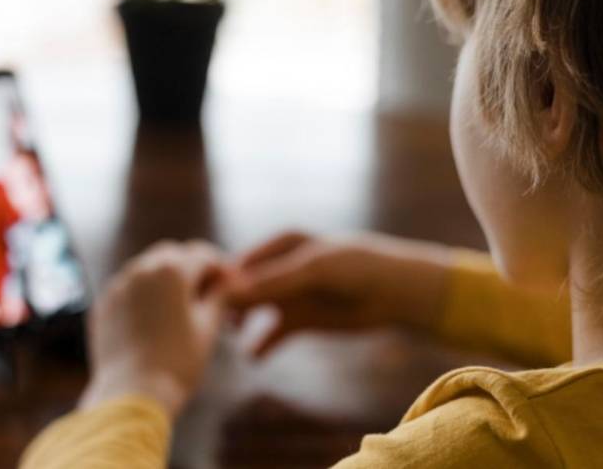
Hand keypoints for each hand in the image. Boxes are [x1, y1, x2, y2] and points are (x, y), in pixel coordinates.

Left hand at [80, 241, 229, 418]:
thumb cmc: (178, 361)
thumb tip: (228, 283)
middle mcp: (142, 268)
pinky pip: (127, 287)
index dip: (219, 267)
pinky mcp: (103, 304)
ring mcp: (118, 285)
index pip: (202, 254)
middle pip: (172, 254)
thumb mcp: (209, 326)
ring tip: (178, 305)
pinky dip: (142, 294)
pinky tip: (152, 318)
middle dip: (190, 267)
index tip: (228, 282)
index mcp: (173, 270)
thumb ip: (220, 296)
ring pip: (146, 268)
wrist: (132, 393)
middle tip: (204, 291)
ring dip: (164, 278)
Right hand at [230, 232, 452, 357]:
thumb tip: (234, 293)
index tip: (207, 300)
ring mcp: (289, 296)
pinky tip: (253, 357)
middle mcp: (280, 269)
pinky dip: (262, 346)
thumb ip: (274, 282)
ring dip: (240, 324)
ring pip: (254, 311)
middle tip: (214, 323)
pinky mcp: (300, 320)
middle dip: (229, 305)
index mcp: (281, 244)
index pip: (242, 262)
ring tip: (231, 336)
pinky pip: (273, 335)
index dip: (224, 281)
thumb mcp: (312, 269)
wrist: (395, 292)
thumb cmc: (356, 267)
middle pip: (244, 288)